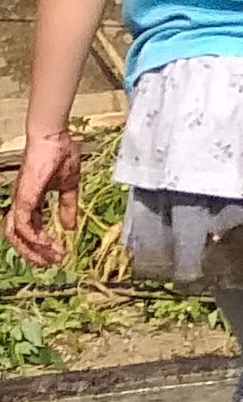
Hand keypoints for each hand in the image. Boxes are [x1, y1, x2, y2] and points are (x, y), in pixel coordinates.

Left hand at [7, 141, 78, 268]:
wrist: (54, 138)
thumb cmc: (60, 154)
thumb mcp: (69, 186)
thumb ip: (68, 207)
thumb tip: (70, 226)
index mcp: (31, 200)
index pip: (30, 228)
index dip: (42, 244)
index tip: (60, 254)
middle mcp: (21, 202)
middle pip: (15, 236)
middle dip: (32, 253)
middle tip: (51, 263)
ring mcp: (20, 200)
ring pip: (14, 234)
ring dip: (32, 250)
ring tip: (52, 257)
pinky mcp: (24, 197)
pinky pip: (24, 225)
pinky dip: (34, 238)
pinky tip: (50, 244)